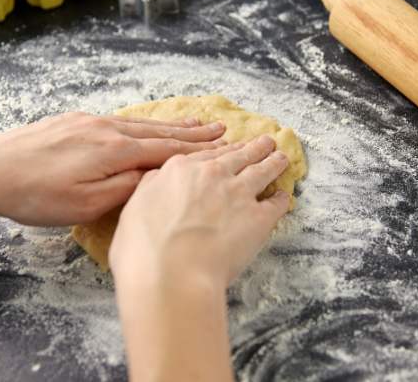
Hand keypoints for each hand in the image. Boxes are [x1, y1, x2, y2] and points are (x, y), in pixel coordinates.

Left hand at [0, 112, 225, 225]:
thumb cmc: (33, 195)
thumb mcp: (85, 204)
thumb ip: (124, 188)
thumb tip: (152, 175)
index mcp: (113, 150)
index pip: (166, 149)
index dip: (196, 149)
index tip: (223, 143)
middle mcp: (105, 128)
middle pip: (157, 131)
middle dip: (190, 132)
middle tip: (218, 128)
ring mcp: (87, 121)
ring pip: (138, 124)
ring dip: (168, 126)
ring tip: (192, 124)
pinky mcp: (70, 121)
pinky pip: (118, 121)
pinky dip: (141, 124)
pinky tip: (144, 126)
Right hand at [110, 135, 289, 381]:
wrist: (171, 275)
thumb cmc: (144, 250)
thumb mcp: (133, 208)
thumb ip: (149, 189)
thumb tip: (157, 180)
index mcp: (179, 170)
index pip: (206, 156)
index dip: (220, 152)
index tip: (229, 149)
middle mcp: (212, 175)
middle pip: (238, 156)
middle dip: (253, 148)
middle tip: (265, 142)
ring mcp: (238, 193)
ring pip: (262, 170)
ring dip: (273, 162)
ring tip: (281, 157)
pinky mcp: (258, 218)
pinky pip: (276, 203)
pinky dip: (281, 198)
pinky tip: (284, 197)